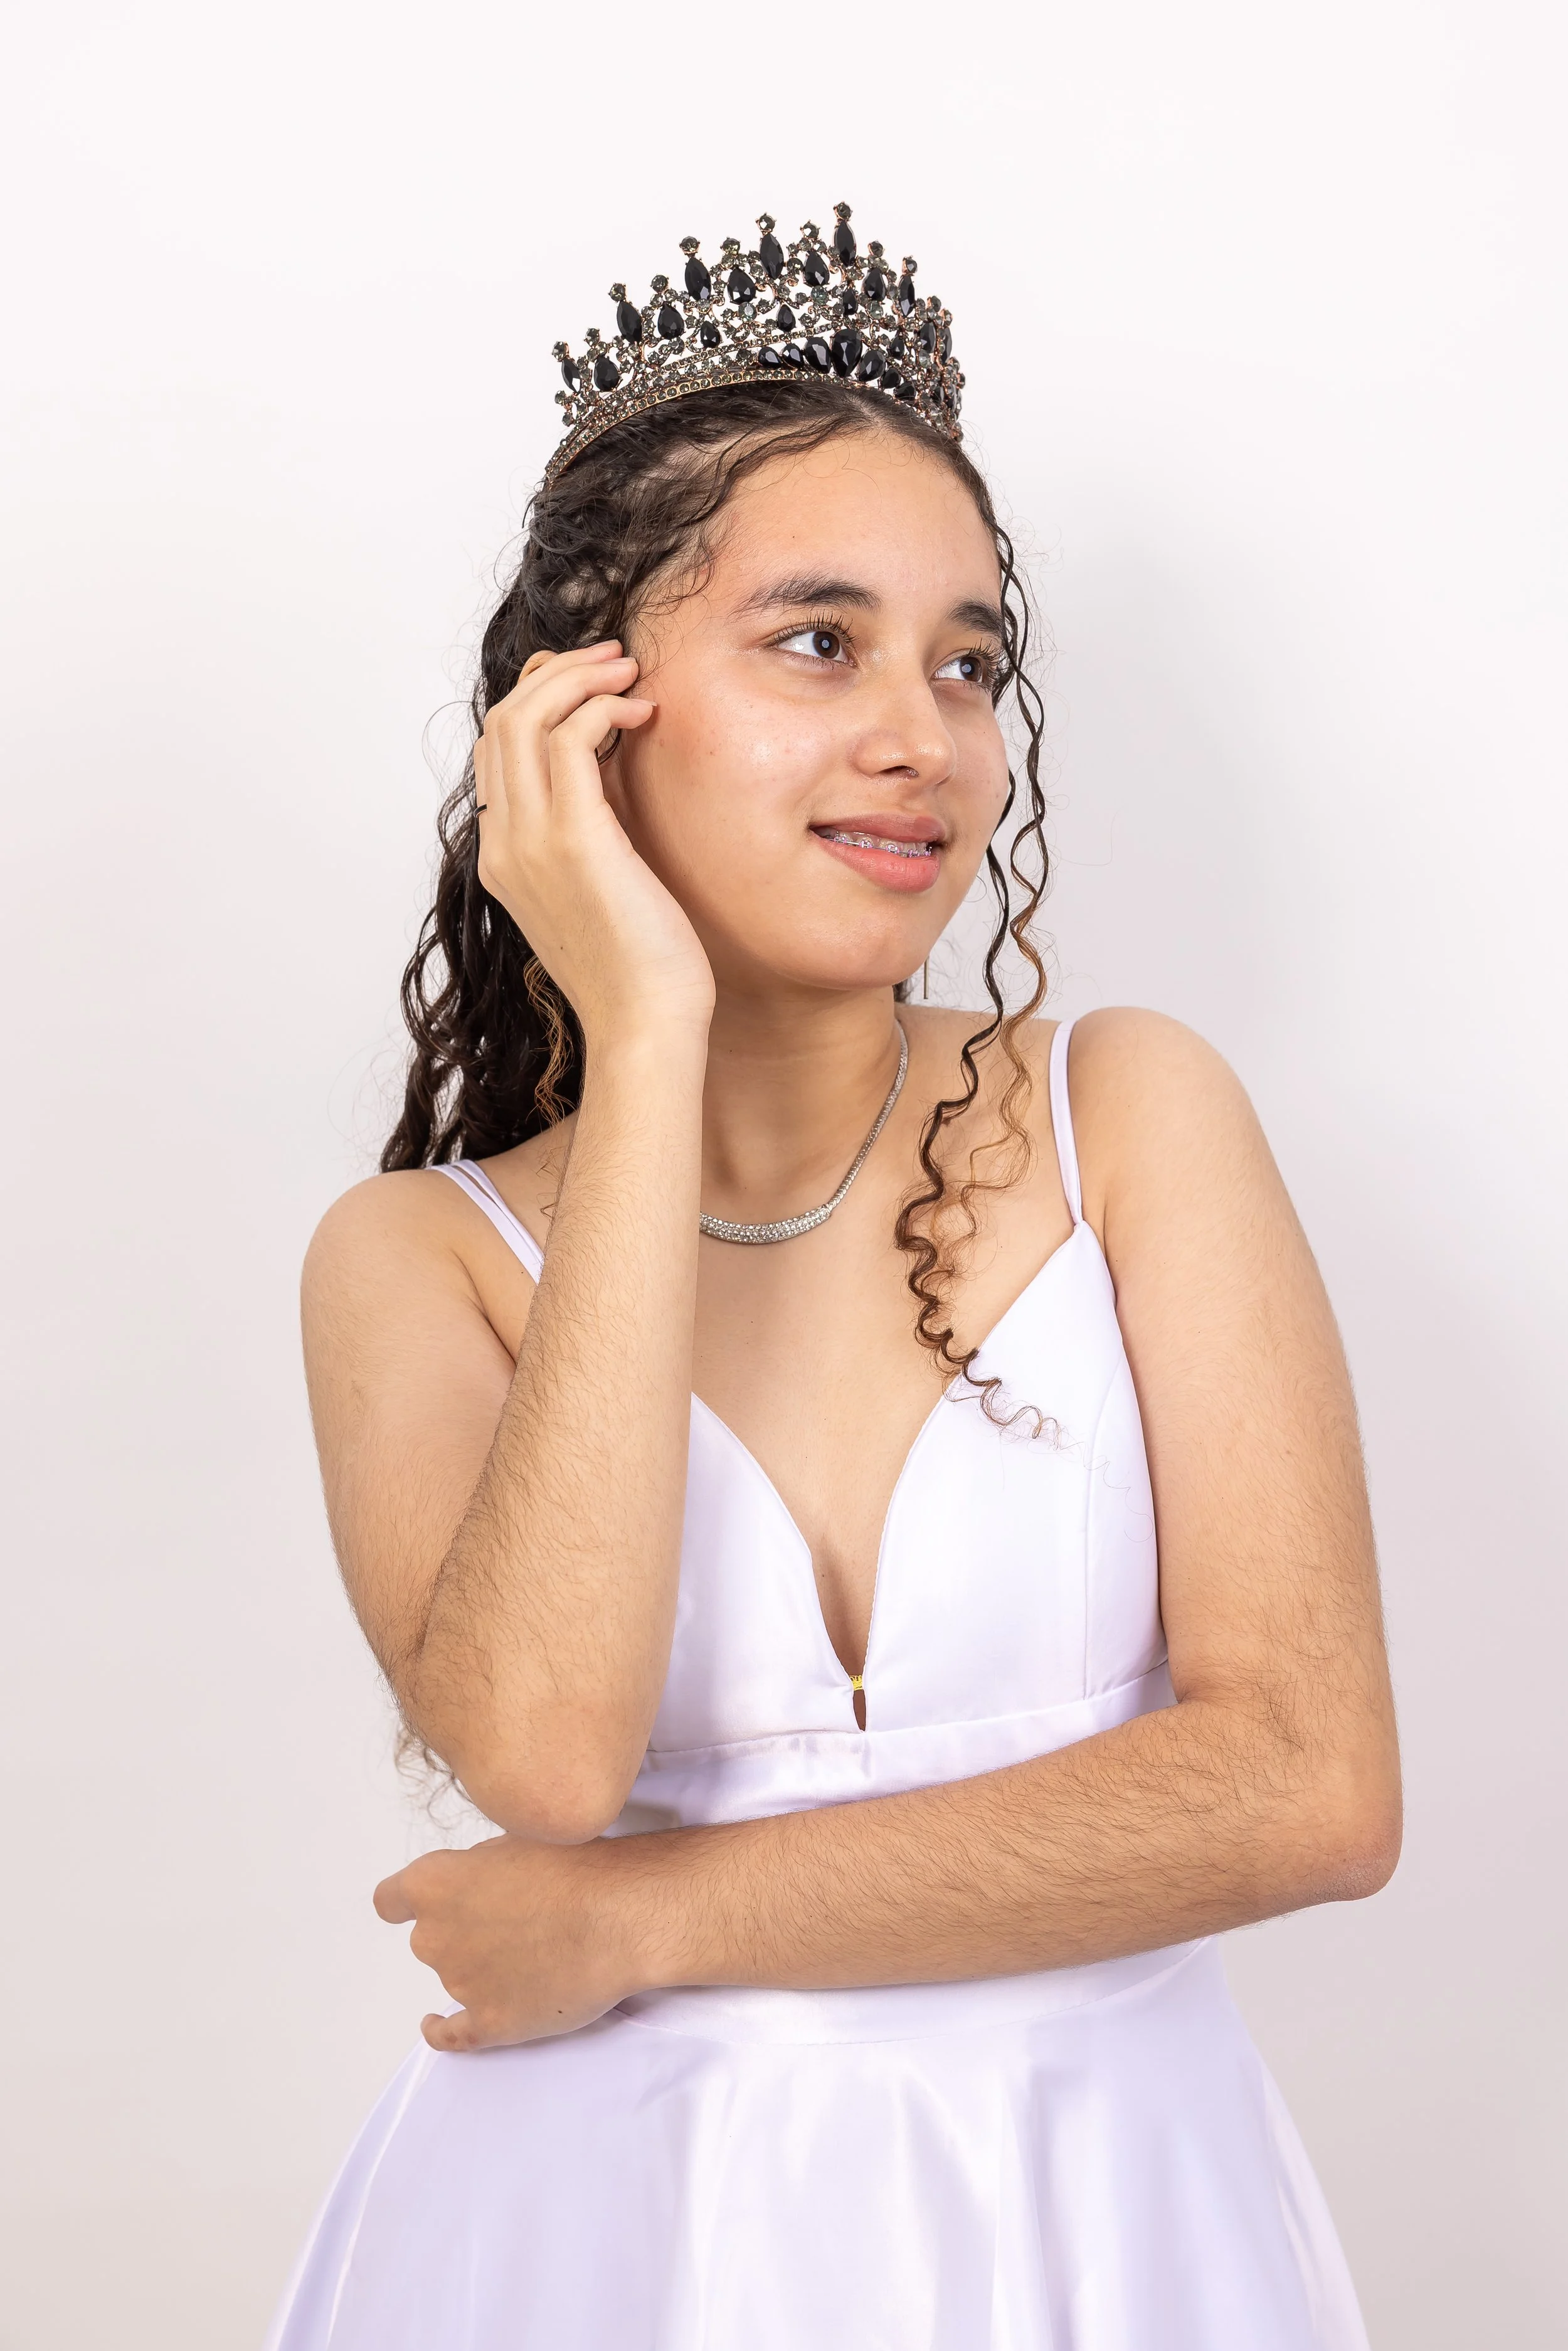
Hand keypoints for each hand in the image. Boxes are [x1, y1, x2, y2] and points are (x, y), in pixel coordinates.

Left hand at [373, 1831, 655, 2050]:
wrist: (618, 1916)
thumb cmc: (574, 1865)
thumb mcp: (515, 1839)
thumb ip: (478, 1869)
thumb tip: (477, 1888)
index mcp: (434, 1885)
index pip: (390, 1900)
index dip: (406, 1902)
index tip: (422, 1904)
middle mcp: (435, 1938)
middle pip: (430, 1939)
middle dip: (460, 1931)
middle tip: (509, 1921)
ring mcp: (461, 1985)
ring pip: (455, 1976)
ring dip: (479, 1967)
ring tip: (533, 1952)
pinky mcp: (491, 2024)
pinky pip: (451, 2035)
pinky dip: (441, 2031)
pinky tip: (436, 2025)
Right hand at [473, 641, 714, 1043]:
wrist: (645, 1024)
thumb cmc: (638, 968)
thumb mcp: (597, 890)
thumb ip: (585, 837)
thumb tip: (607, 785)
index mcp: (501, 857)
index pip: (495, 752)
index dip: (537, 702)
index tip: (592, 688)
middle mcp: (503, 845)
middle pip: (500, 722)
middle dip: (556, 674)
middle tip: (614, 660)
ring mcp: (530, 842)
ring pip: (525, 717)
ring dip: (578, 678)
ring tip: (629, 674)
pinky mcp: (574, 840)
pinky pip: (568, 740)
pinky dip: (601, 709)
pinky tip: (640, 714)